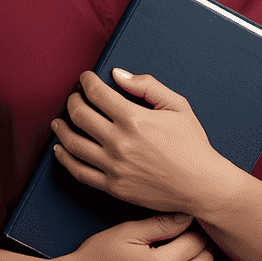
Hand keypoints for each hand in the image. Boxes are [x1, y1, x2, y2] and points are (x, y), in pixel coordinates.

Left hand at [51, 68, 246, 215]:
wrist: (201, 185)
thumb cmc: (193, 145)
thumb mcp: (177, 105)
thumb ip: (147, 86)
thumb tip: (117, 74)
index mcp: (134, 119)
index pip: (97, 93)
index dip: (86, 82)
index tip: (85, 78)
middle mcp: (119, 142)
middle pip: (80, 115)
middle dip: (73, 101)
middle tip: (74, 97)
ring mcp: (114, 166)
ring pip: (73, 143)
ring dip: (62, 128)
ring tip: (60, 121)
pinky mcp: (113, 186)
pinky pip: (79, 172)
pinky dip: (65, 159)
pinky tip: (61, 150)